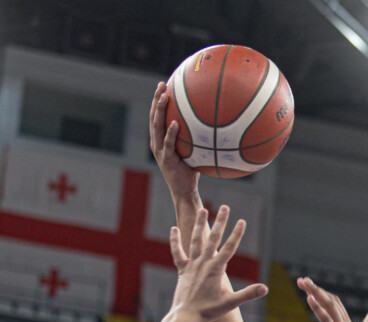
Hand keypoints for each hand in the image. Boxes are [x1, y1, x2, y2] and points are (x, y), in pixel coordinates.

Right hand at [150, 81, 198, 200]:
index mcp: (160, 139)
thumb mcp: (193, 150)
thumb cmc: (191, 171)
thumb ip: (196, 137)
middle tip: (161, 85)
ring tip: (164, 97)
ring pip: (157, 127)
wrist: (185, 191)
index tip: (163, 85)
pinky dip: (171, 133)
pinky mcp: (166, 160)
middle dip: (156, 99)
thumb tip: (213, 123)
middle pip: (153, 117)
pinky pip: (168, 144)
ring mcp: (159, 151)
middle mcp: (156, 143)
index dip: (158, 100)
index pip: (157, 116)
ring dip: (159, 111)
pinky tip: (176, 123)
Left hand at [169, 206, 267, 321]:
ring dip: (199, 224)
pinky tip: (174, 229)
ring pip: (195, 240)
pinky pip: (177, 252)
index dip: (237, 233)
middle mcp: (203, 263)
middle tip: (225, 207)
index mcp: (216, 269)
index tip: (242, 220)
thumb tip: (265, 288)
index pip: (229, 247)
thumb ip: (248, 294)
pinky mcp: (182, 270)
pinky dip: (176, 241)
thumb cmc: (209, 311)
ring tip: (203, 210)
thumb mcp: (231, 303)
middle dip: (220, 222)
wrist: (186, 316)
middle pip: (213, 238)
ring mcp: (192, 265)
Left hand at [297, 277, 353, 321]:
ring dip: (315, 292)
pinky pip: (327, 321)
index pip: (336, 305)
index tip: (309, 288)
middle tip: (302, 280)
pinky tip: (308, 299)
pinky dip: (318, 308)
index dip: (323, 294)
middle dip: (316, 289)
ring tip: (303, 282)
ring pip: (329, 307)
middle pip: (332, 301)